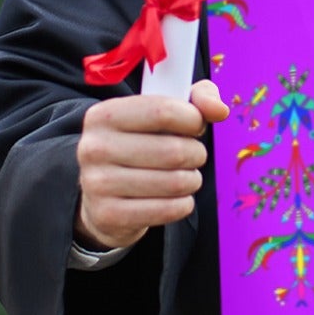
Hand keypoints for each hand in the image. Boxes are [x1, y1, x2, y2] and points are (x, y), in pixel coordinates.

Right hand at [74, 78, 229, 251]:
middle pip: (174, 151)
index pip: (163, 111)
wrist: (103, 195)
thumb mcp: (163, 111)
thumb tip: (219, 110)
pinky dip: (183, 204)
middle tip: (193, 156)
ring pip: (175, 182)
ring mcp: (97, 184)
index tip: (195, 126)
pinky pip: (168, 210)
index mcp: (104, 115)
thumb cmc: (142, 144)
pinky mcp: (108, 215)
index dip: (193, 119)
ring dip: (192, 180)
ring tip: (184, 176)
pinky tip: (175, 198)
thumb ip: (197, 99)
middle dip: (196, 154)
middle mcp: (94, 147)